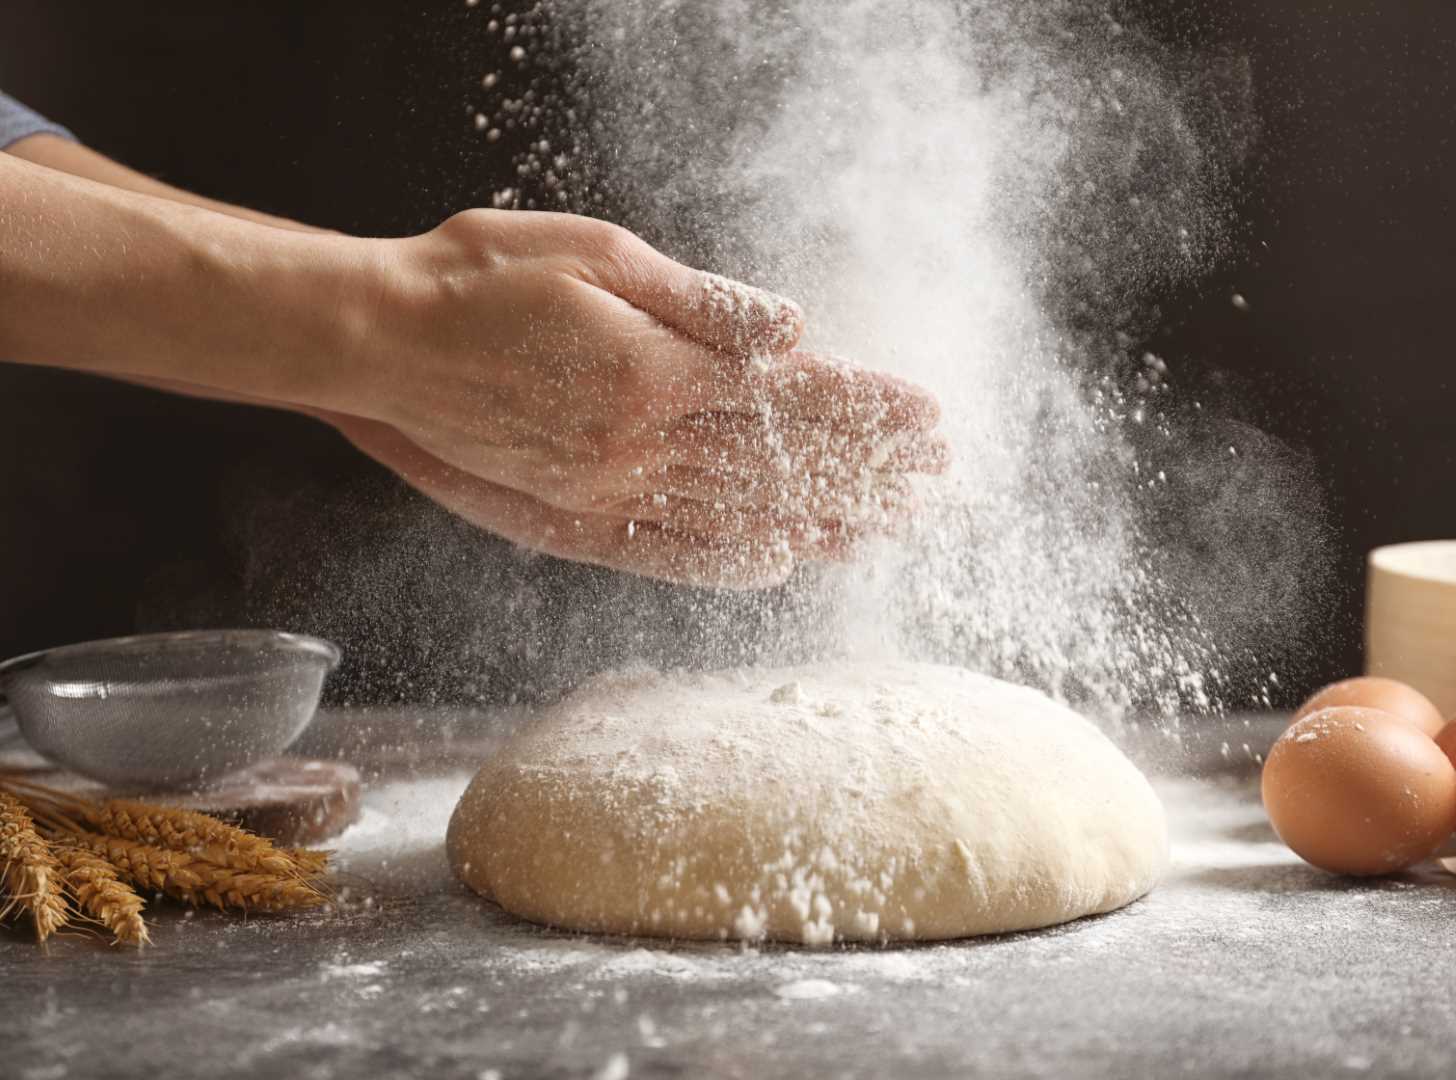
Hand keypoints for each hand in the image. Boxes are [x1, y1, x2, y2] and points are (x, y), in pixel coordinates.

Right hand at [323, 210, 948, 585]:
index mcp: (653, 372)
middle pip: (777, 465)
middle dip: (865, 471)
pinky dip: (730, 562)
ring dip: (819, 521)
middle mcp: (639, 445)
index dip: (866, 409)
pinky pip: (667, 552)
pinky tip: (780, 563)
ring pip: (736, 515)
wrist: (375, 343)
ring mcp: (606, 490)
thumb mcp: (596, 257)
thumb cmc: (480, 279)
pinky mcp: (573, 517)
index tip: (928, 418)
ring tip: (885, 527)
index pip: (790, 399)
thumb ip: (701, 304)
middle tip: (933, 480)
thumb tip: (794, 331)